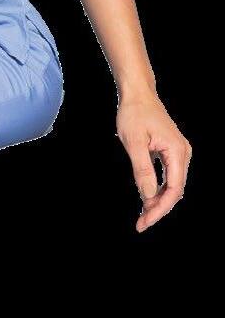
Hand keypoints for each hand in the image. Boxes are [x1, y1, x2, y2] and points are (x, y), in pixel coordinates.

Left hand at [116, 91, 191, 231]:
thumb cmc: (134, 114)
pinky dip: (158, 190)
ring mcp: (178, 153)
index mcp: (177, 152)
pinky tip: (146, 199)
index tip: (145, 221)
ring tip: (142, 216)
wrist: (138, 93)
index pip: (173, 189)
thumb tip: (148, 196)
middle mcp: (183, 154)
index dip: (160, 209)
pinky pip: (168, 177)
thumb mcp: (134, 143)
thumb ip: (142, 170)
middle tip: (141, 224)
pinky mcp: (171, 153)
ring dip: (158, 201)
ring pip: (172, 186)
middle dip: (158, 209)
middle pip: (175, 190)